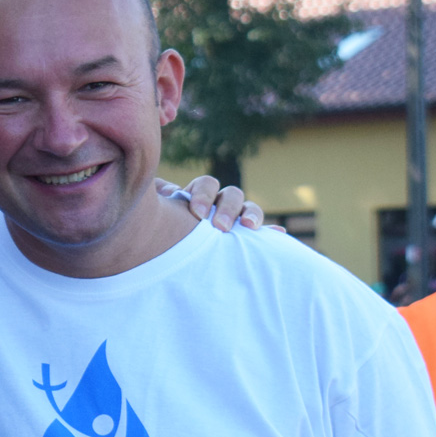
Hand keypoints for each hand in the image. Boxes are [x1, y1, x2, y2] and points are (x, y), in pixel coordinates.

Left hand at [154, 175, 269, 231]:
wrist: (162, 251)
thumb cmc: (159, 229)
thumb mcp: (157, 213)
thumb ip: (158, 197)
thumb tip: (164, 190)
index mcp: (198, 195)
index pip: (207, 185)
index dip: (203, 195)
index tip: (196, 214)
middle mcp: (218, 204)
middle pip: (231, 195)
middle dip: (227, 208)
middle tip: (219, 227)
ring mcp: (234, 219)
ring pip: (248, 209)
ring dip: (251, 214)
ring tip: (248, 227)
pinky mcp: (244, 238)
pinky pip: (262, 234)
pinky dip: (271, 233)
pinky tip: (279, 234)